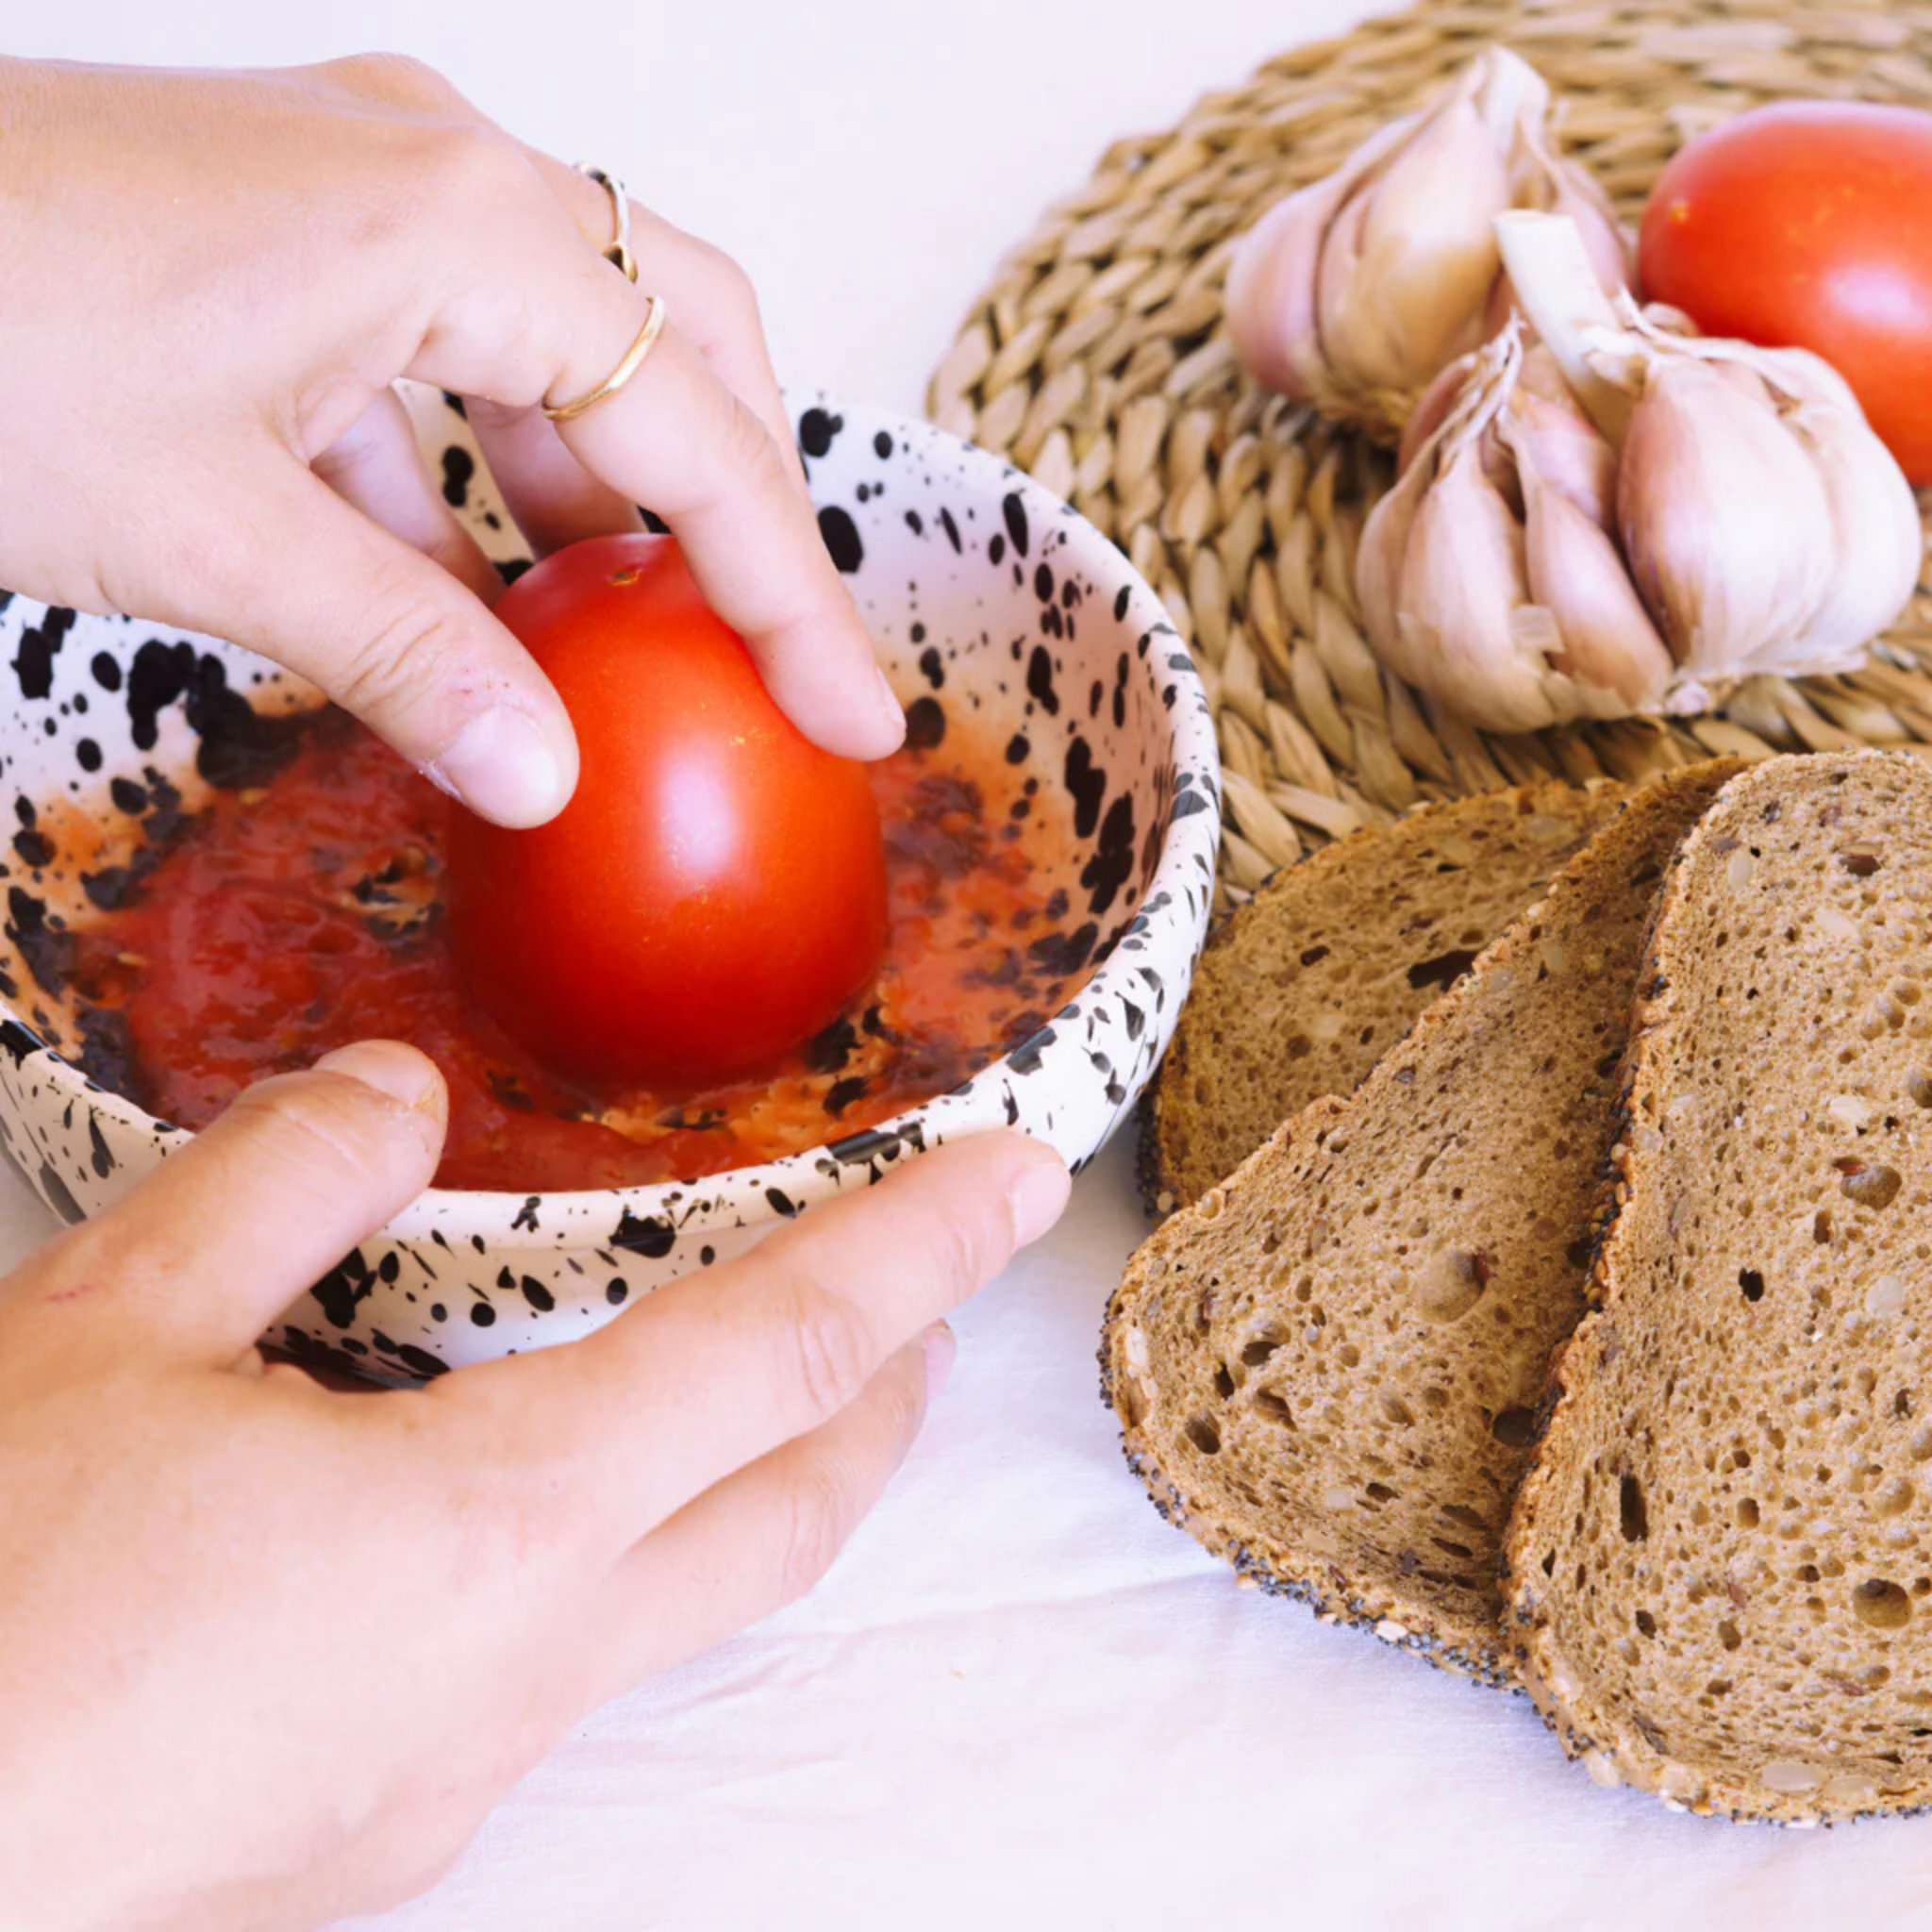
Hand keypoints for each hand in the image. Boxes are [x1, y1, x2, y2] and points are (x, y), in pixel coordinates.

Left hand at [0, 54, 903, 827]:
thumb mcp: (207, 534)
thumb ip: (407, 654)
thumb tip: (544, 771)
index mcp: (455, 222)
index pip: (696, 433)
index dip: (792, 593)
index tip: (856, 715)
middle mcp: (432, 170)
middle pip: (677, 340)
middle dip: (741, 508)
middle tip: (774, 658)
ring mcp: (354, 182)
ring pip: (563, 342)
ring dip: (609, 494)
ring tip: (635, 644)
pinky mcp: (280, 229)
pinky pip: (438, 354)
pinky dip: (472, 479)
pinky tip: (455, 593)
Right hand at [0, 1042, 1068, 1929]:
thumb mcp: (103, 1336)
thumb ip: (278, 1187)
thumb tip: (389, 1095)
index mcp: (492, 1535)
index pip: (774, 1354)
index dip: (915, 1249)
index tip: (1020, 1179)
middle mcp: (519, 1674)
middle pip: (787, 1513)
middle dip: (887, 1395)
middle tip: (930, 1298)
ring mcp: (455, 1778)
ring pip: (678, 1605)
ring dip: (744, 1483)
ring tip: (728, 1389)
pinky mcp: (376, 1837)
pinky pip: (548, 1675)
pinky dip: (595, 1562)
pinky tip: (499, 1517)